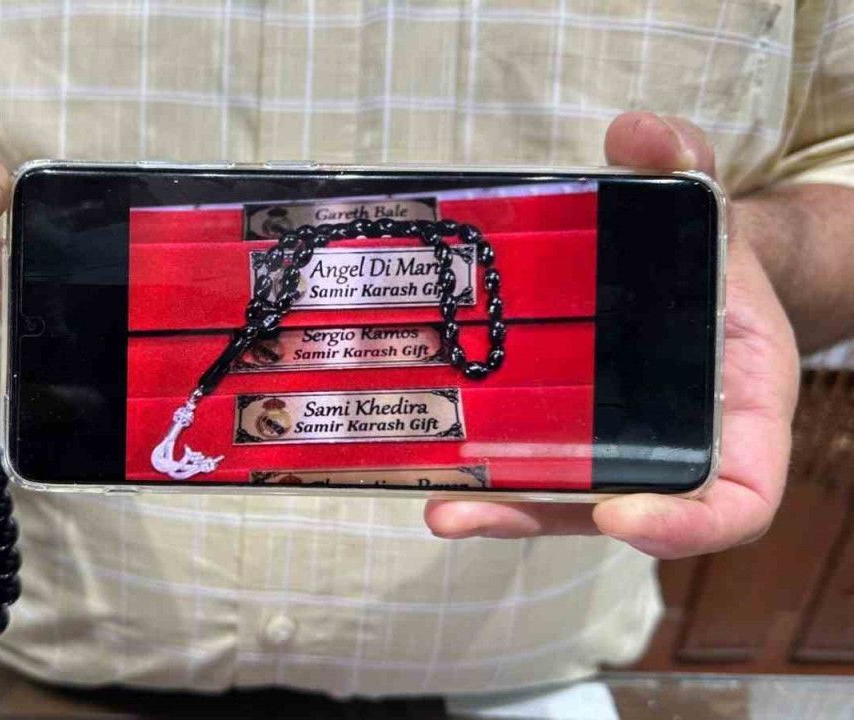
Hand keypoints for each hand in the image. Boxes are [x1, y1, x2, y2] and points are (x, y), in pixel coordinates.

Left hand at [424, 112, 800, 558]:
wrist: (696, 271)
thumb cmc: (711, 255)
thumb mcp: (709, 203)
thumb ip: (685, 163)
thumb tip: (639, 132)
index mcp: (745, 410)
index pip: (739, 499)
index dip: (686, 523)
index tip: (618, 515)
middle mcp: (684, 443)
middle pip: (626, 511)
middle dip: (547, 517)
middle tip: (466, 511)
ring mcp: (623, 446)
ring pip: (570, 500)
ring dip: (502, 508)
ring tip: (436, 506)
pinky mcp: (576, 433)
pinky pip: (541, 467)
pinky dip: (493, 474)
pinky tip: (433, 466)